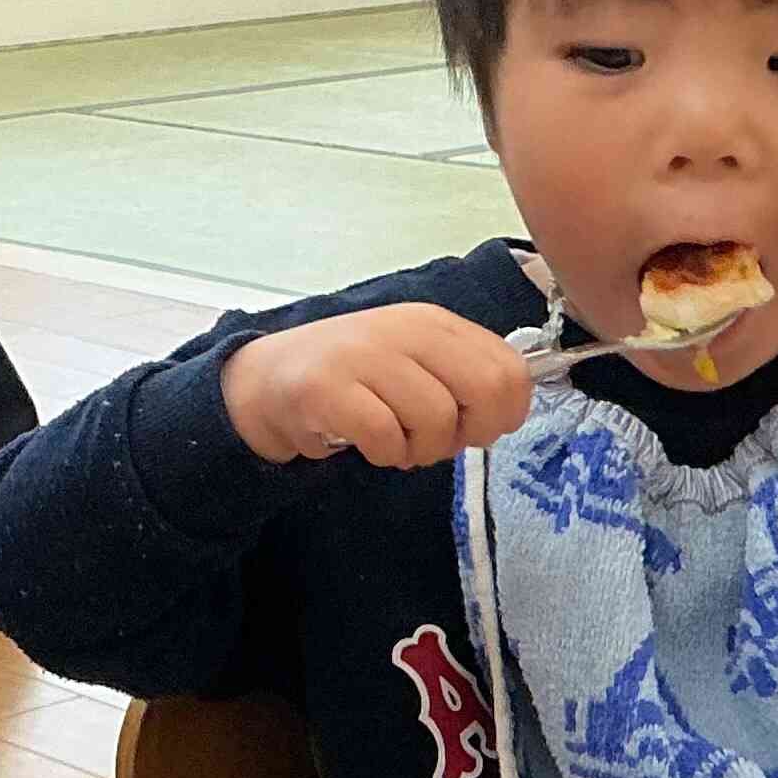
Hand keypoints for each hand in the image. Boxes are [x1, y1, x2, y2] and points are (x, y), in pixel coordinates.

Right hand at [220, 302, 532, 467]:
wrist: (268, 381)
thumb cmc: (353, 380)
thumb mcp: (415, 364)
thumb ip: (463, 378)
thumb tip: (509, 412)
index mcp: (434, 323)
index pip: (510, 368)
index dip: (504, 413)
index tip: (474, 426)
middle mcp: (403, 330)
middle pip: (485, 390)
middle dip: (471, 432)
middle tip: (440, 441)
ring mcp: (364, 355)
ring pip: (436, 418)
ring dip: (421, 451)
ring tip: (396, 443)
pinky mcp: (327, 388)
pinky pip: (386, 437)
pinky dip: (385, 455)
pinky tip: (369, 445)